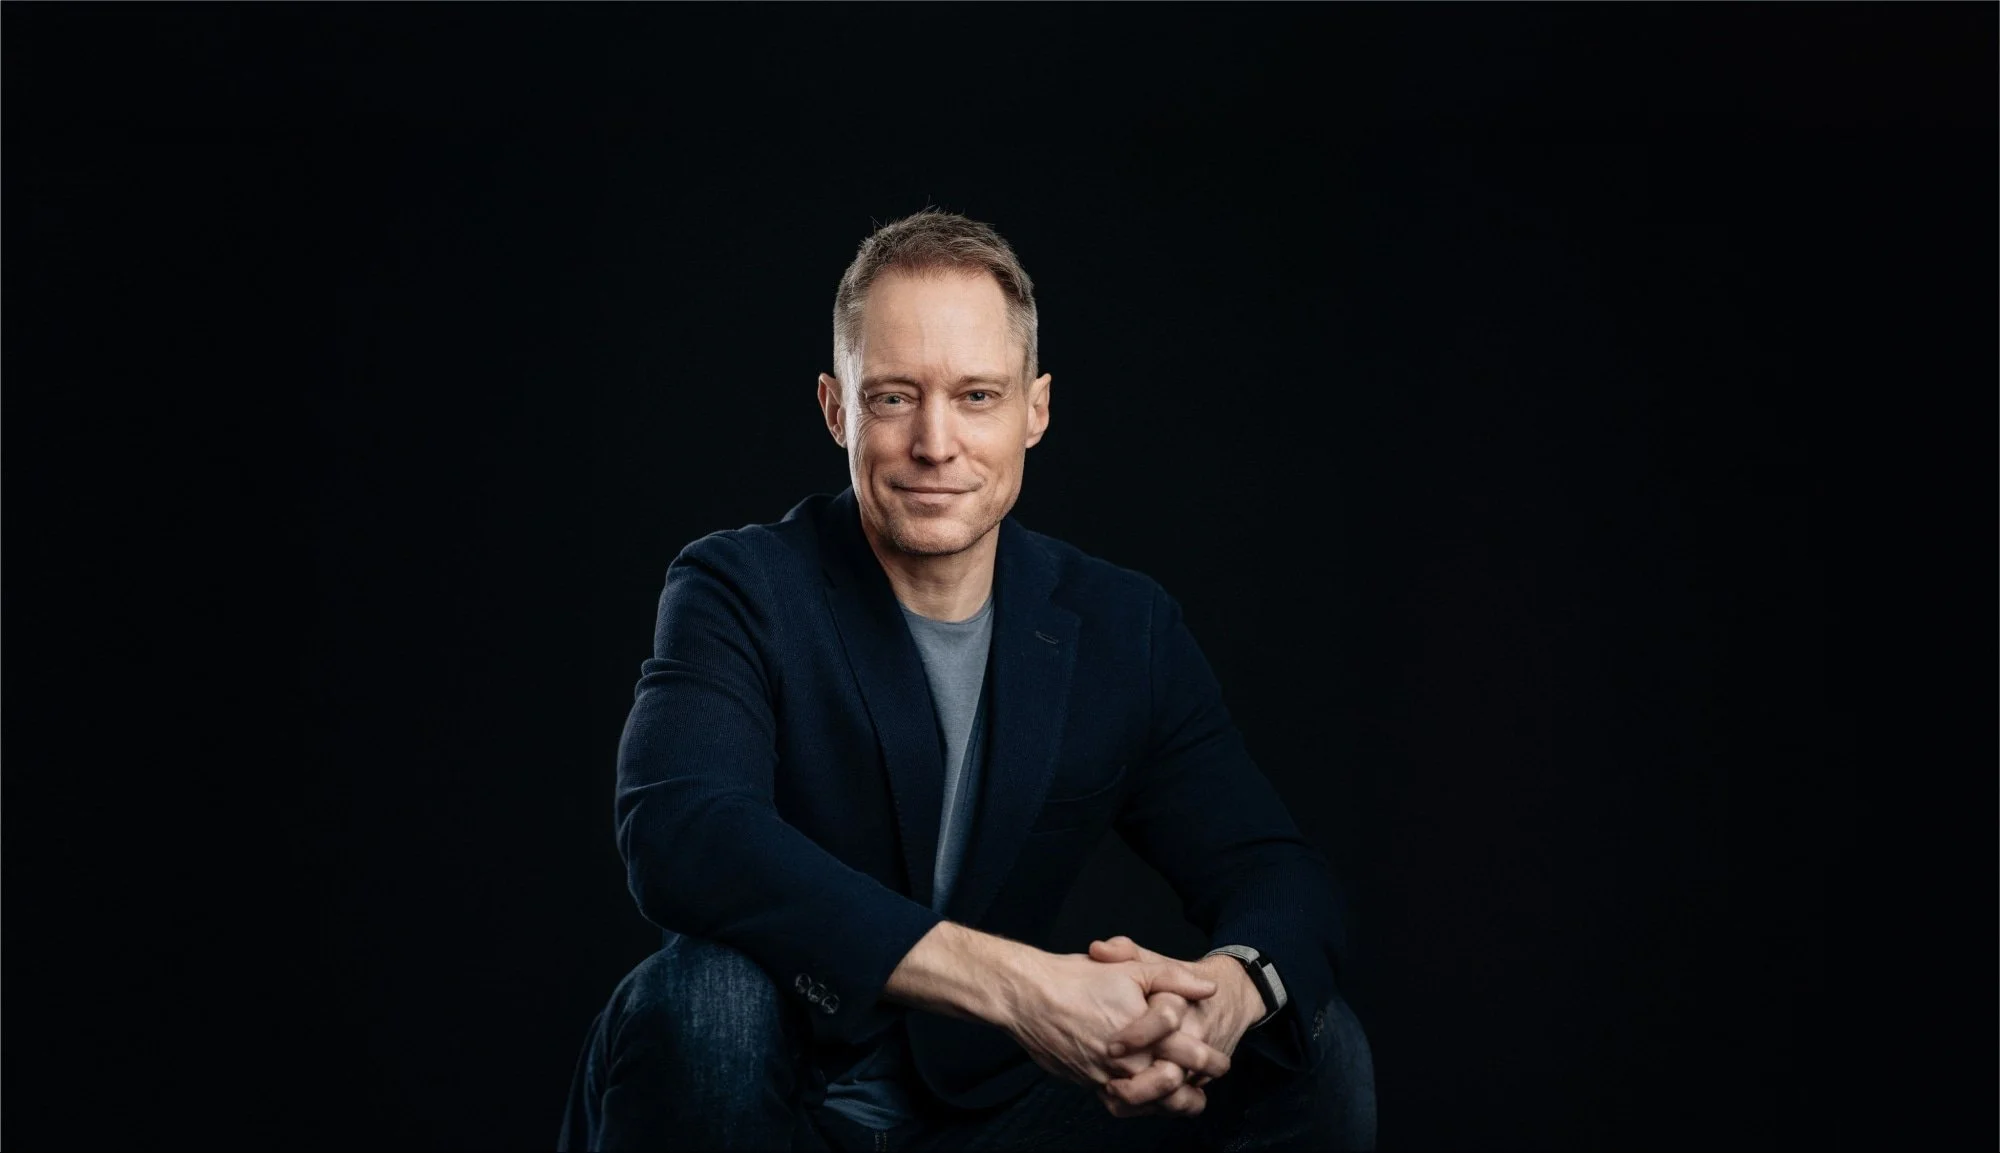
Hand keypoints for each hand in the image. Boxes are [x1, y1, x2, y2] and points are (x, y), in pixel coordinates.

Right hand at [1001, 948, 1231, 1093]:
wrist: (1029, 997)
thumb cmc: (1078, 979)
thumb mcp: (1132, 968)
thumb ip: (1175, 979)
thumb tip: (1208, 990)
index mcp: (1145, 1035)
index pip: (1191, 1057)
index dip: (1211, 1062)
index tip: (1221, 1063)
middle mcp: (1128, 1063)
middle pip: (1172, 1089)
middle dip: (1194, 1091)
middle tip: (1206, 1087)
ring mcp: (1105, 1076)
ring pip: (1147, 1103)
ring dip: (1169, 1105)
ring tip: (1184, 1101)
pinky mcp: (1087, 1082)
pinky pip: (1118, 1103)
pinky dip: (1136, 1103)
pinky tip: (1144, 1097)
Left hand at [1087, 936, 1262, 1117]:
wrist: (1228, 998)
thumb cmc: (1180, 980)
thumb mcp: (1153, 961)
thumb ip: (1124, 950)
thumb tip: (1097, 950)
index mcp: (1183, 1003)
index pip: (1166, 1020)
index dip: (1137, 1035)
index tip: (1112, 1046)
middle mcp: (1196, 1037)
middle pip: (1173, 1073)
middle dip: (1140, 1086)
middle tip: (1110, 1084)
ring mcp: (1200, 1063)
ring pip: (1176, 1097)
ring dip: (1145, 1101)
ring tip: (1113, 1094)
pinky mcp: (1199, 1080)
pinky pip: (1179, 1104)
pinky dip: (1153, 1107)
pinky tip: (1125, 1100)